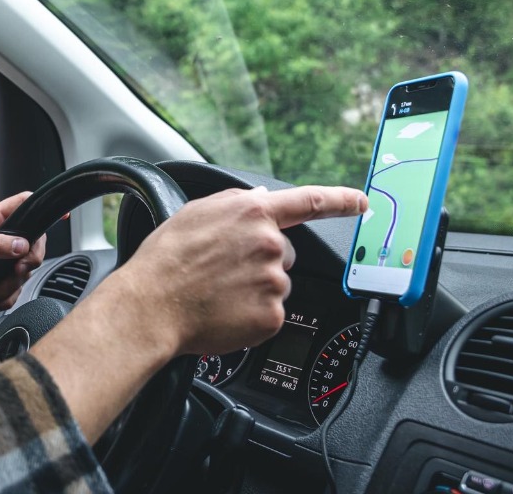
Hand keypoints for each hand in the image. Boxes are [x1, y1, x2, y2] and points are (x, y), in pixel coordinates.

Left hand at [0, 191, 45, 310]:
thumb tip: (21, 245)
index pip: (23, 205)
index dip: (42, 207)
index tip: (61, 216)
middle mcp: (1, 238)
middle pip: (33, 244)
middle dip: (28, 262)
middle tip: (17, 272)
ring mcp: (1, 260)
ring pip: (25, 271)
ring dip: (11, 286)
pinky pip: (16, 289)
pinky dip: (6, 298)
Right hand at [114, 185, 369, 359]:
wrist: (150, 306)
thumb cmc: (164, 260)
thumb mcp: (194, 213)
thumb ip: (235, 202)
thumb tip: (262, 198)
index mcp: (252, 213)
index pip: (309, 201)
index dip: (341, 200)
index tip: (362, 202)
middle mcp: (269, 244)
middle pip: (284, 253)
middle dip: (261, 261)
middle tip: (223, 271)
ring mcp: (274, 281)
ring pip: (277, 285)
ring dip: (254, 289)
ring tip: (217, 292)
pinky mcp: (272, 315)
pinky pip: (270, 313)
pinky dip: (250, 315)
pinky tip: (224, 310)